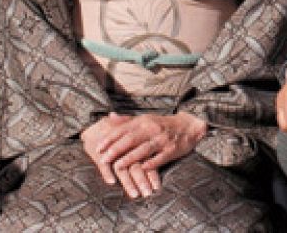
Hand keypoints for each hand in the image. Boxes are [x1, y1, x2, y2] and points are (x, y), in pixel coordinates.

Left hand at [80, 112, 207, 197]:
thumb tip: (109, 117)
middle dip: (115, 149)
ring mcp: (162, 139)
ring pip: (143, 149)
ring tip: (117, 166)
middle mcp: (151, 128)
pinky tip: (143, 168)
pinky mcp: (172, 149)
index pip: (123, 129)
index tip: (98, 147)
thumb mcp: (145, 118)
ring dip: (129, 158)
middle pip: (131, 139)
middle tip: (103, 159)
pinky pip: (160, 157)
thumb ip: (127, 120)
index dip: (110, 138)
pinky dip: (151, 163)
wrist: (189, 125)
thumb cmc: (162, 124)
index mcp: (143, 121)